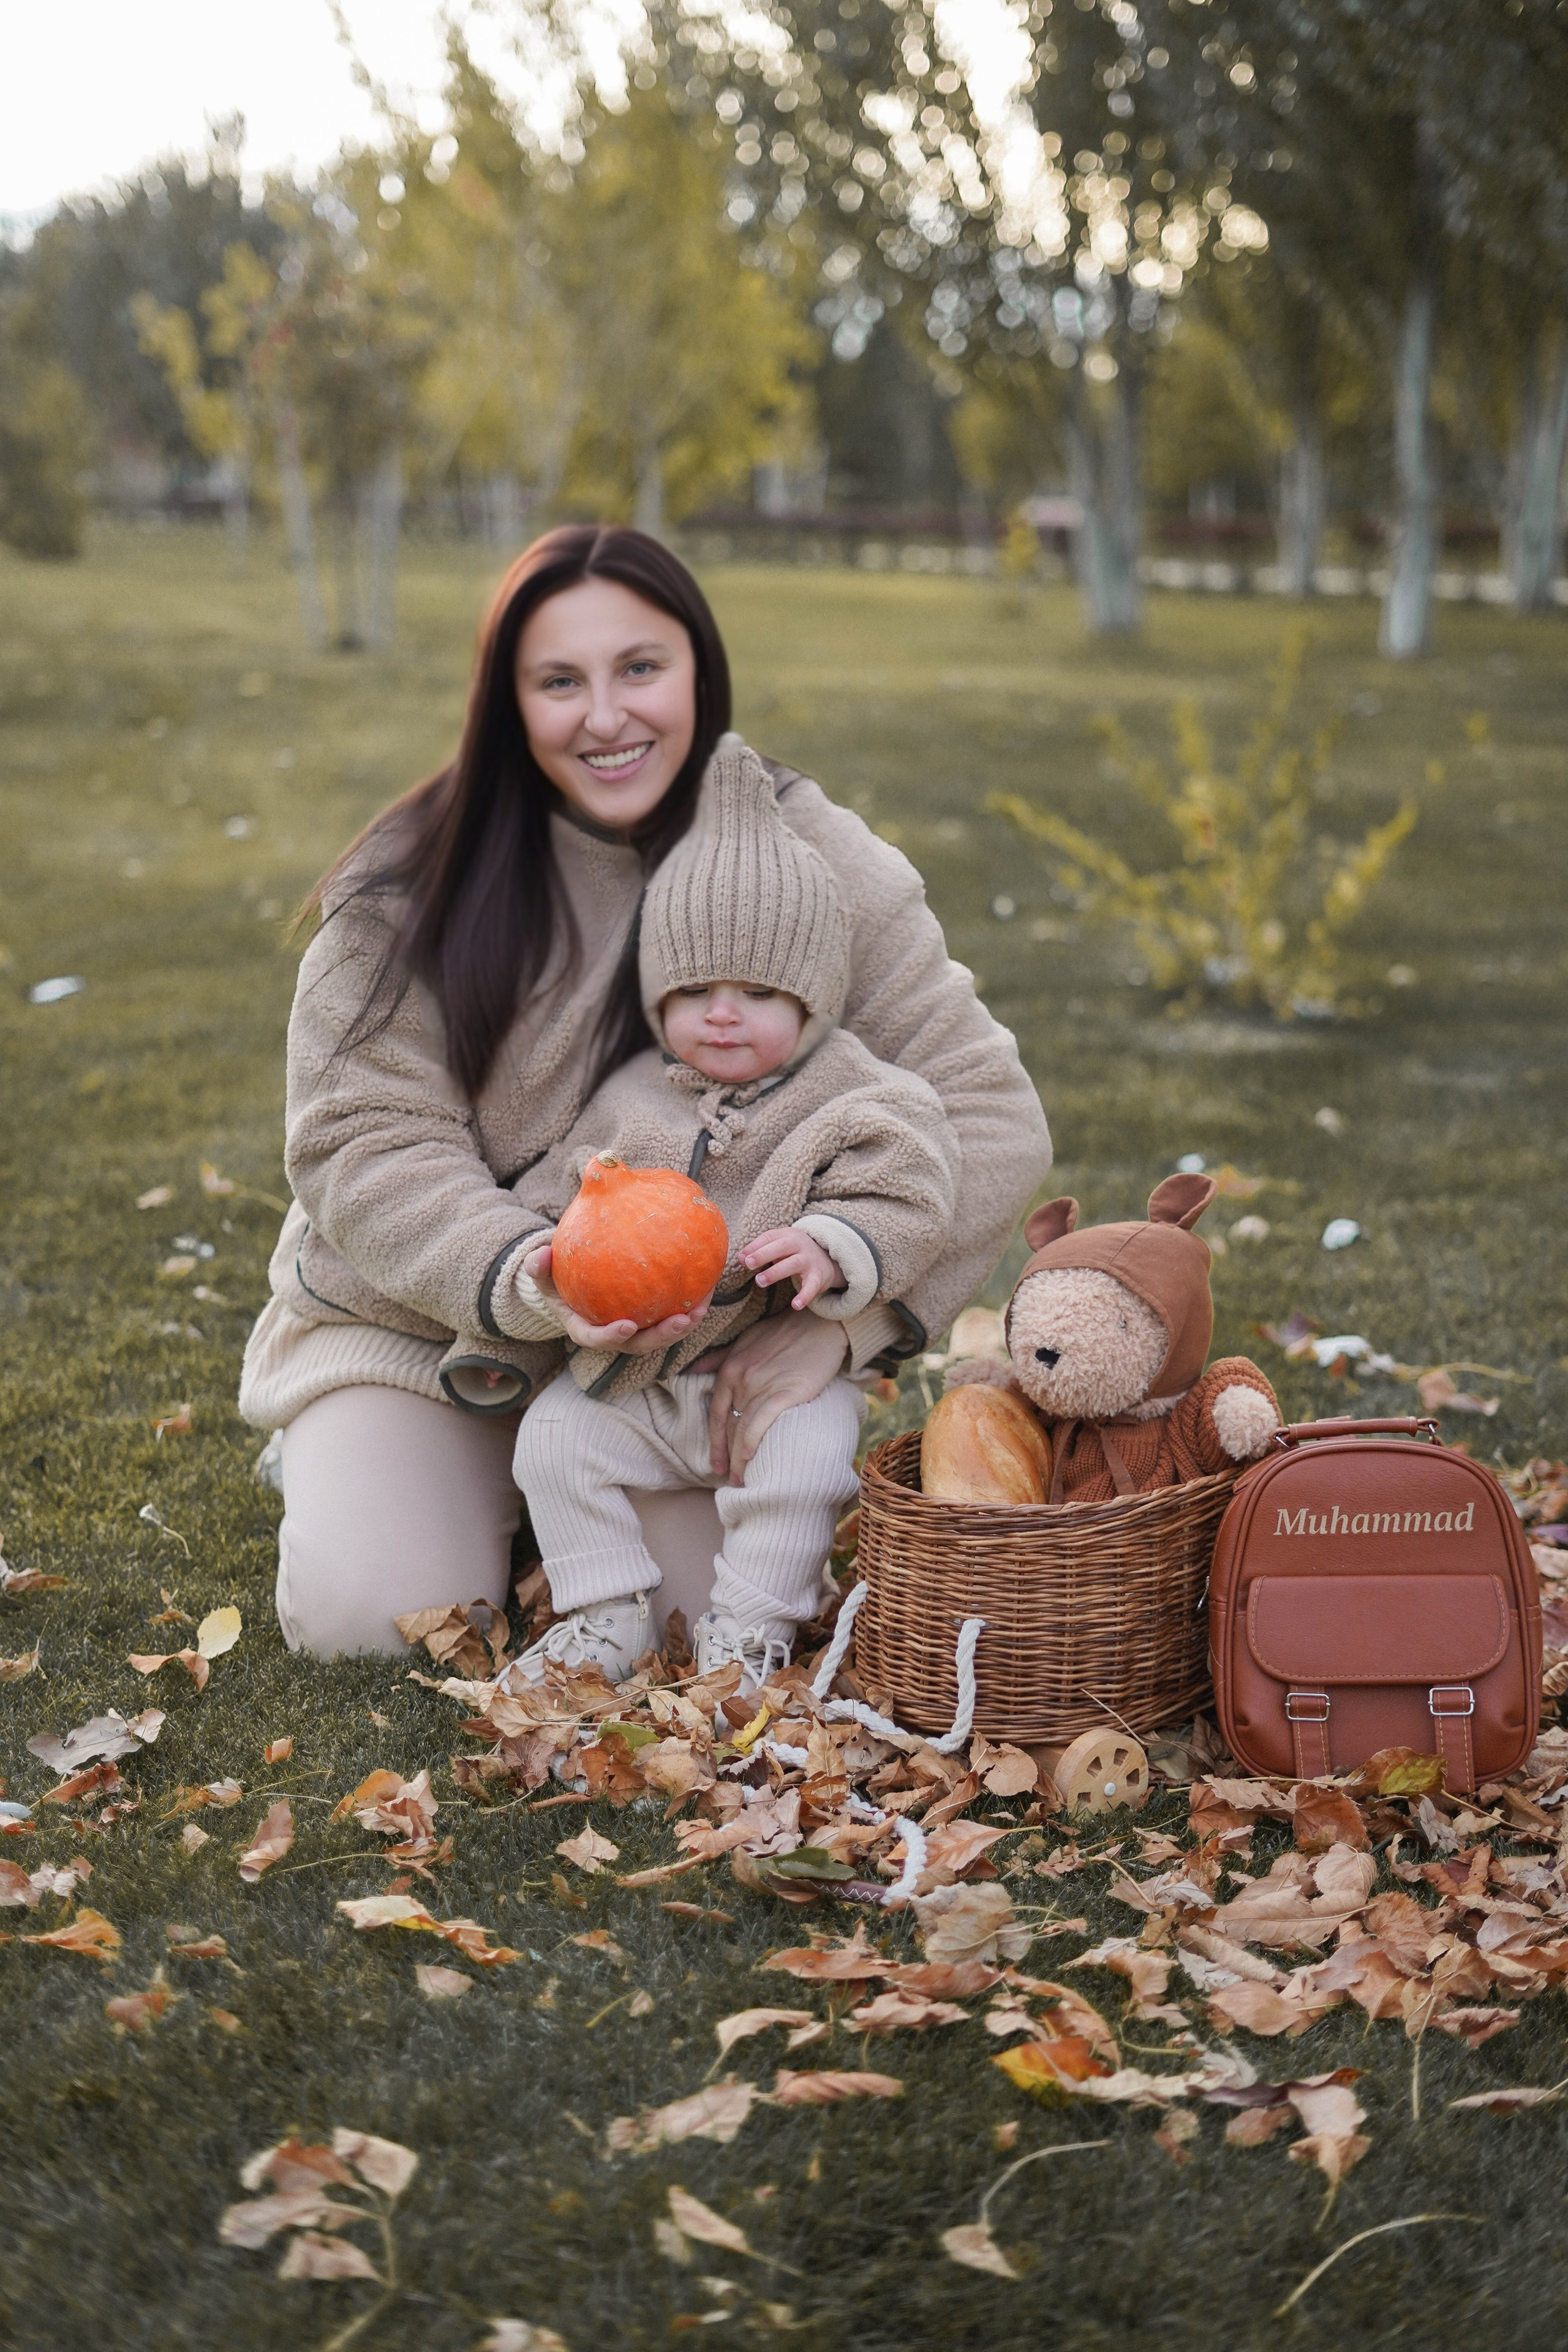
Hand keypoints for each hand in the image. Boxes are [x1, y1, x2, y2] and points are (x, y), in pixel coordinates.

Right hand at [523, 1244, 713, 1356]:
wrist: (571, 1279)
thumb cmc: (555, 1275)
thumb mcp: (541, 1270)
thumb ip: (538, 1266)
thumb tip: (540, 1254)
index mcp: (583, 1327)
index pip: (595, 1339)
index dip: (611, 1337)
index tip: (627, 1326)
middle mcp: (611, 1333)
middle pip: (637, 1344)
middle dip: (661, 1337)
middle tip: (679, 1321)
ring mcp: (632, 1329)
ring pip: (659, 1335)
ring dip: (682, 1326)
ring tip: (700, 1309)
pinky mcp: (649, 1318)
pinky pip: (669, 1314)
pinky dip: (687, 1306)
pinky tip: (705, 1288)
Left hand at [696, 1312, 849, 1485]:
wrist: (820, 1324)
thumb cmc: (784, 1332)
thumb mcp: (745, 1341)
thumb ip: (718, 1358)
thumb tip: (692, 1370)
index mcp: (730, 1369)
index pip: (717, 1415)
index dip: (715, 1443)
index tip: (715, 1464)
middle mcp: (741, 1380)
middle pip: (730, 1427)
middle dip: (727, 1456)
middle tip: (730, 1479)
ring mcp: (761, 1386)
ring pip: (743, 1430)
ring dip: (739, 1459)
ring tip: (742, 1480)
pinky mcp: (785, 1393)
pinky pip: (760, 1424)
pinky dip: (751, 1444)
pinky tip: (750, 1460)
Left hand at [741, 1225, 844, 1310]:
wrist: (828, 1259)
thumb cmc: (795, 1252)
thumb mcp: (780, 1246)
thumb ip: (761, 1250)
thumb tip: (741, 1258)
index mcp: (788, 1235)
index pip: (770, 1237)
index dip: (755, 1246)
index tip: (741, 1257)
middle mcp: (800, 1245)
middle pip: (782, 1247)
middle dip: (764, 1254)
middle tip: (748, 1264)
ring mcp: (810, 1261)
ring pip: (793, 1264)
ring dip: (775, 1272)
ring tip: (759, 1281)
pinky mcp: (818, 1277)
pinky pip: (811, 1287)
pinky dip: (804, 1296)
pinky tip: (795, 1305)